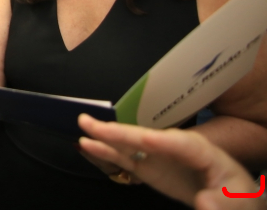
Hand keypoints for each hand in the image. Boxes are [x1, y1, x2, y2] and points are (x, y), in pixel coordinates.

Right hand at [79, 114, 262, 208]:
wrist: (228, 199)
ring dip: (106, 136)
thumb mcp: (240, 199)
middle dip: (122, 131)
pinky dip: (107, 153)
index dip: (163, 142)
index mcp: (205, 152)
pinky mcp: (150, 169)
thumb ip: (224, 201)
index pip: (183, 145)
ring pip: (131, 146)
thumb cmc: (235, 193)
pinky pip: (126, 161)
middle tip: (94, 123)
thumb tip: (204, 202)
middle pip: (148, 137)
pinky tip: (88, 146)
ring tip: (83, 127)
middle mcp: (177, 149)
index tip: (146, 141)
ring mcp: (160, 158)